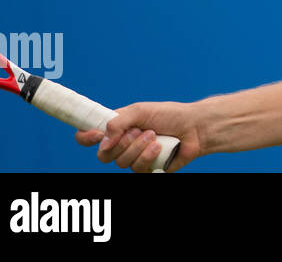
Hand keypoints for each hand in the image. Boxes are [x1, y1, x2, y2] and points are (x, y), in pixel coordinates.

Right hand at [75, 101, 205, 172]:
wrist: (195, 127)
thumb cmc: (170, 115)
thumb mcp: (141, 111)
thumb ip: (119, 121)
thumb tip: (103, 138)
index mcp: (117, 128)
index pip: (90, 137)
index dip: (86, 138)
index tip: (96, 135)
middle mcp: (123, 145)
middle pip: (103, 155)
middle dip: (121, 143)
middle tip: (139, 131)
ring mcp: (135, 158)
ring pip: (121, 163)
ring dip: (138, 148)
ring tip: (155, 136)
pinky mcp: (147, 169)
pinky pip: (138, 170)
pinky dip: (149, 157)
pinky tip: (160, 147)